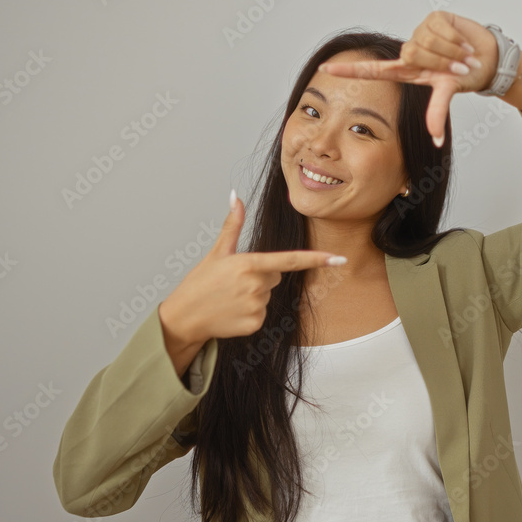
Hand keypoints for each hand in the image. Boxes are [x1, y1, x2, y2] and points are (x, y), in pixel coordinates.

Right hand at [159, 191, 344, 353]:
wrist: (183, 317)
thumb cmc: (199, 282)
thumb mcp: (217, 252)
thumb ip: (232, 224)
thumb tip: (235, 196)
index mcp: (249, 264)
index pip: (290, 260)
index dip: (317, 259)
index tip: (339, 258)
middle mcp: (256, 285)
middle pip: (275, 276)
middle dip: (260, 276)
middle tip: (234, 282)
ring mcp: (256, 306)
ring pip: (268, 295)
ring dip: (254, 295)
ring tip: (230, 298)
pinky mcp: (255, 324)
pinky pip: (263, 314)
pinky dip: (250, 314)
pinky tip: (232, 312)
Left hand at [317, 11, 498, 145]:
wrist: (486, 58)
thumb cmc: (463, 77)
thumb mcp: (447, 93)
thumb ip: (437, 113)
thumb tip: (437, 141)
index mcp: (407, 71)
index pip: (371, 70)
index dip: (348, 71)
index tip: (323, 70)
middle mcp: (409, 51)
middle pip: (412, 52)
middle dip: (440, 62)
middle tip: (457, 69)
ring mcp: (420, 33)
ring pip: (427, 40)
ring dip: (452, 52)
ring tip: (462, 57)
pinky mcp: (434, 18)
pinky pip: (440, 28)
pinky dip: (457, 39)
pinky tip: (464, 44)